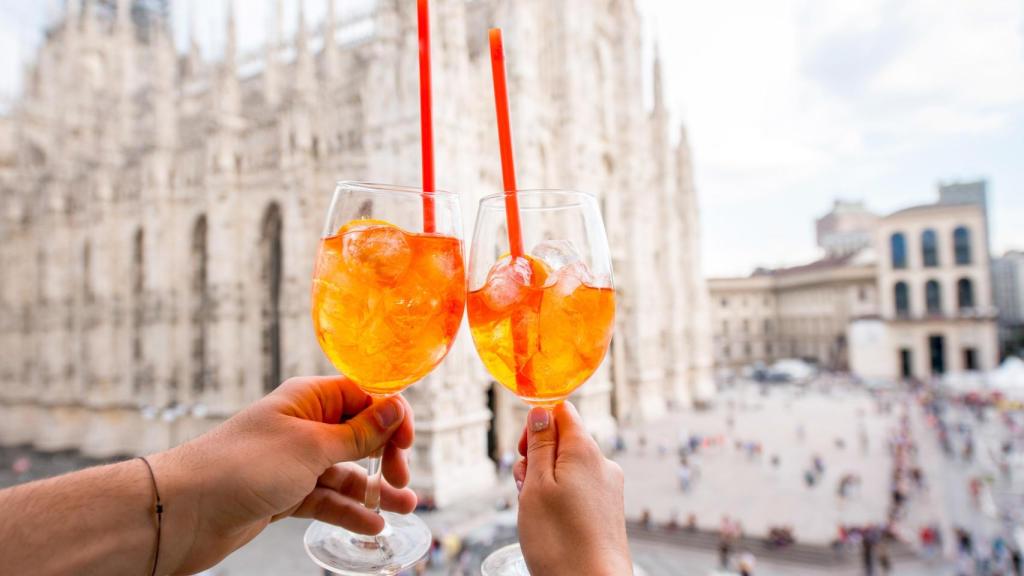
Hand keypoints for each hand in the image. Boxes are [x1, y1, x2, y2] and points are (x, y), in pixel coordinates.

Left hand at [150, 376, 416, 573]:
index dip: (390, 415)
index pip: (363, 397)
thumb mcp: (311, 447)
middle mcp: (303, 426)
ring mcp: (294, 462)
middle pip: (360, 434)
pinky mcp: (284, 494)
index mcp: (308, 399)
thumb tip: (394, 408)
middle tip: (400, 479)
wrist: (184, 511)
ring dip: (374, 489)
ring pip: (346, 472)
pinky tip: (371, 526)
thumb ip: (357, 433)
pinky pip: (327, 499)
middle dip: (385, 455)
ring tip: (406, 508)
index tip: (407, 442)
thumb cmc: (243, 467)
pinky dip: (349, 511)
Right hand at [514, 402, 631, 575]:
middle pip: (563, 442)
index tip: (523, 452)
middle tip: (525, 489)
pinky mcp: (608, 510)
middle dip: (537, 459)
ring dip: (545, 482)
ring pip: (568, 469)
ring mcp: (608, 488)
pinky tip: (552, 523)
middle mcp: (603, 464)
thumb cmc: (559, 540)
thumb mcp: (536, 485)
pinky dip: (560, 499)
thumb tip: (541, 410)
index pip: (562, 412)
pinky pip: (579, 490)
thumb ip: (539, 444)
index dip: (537, 425)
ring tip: (536, 512)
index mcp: (585, 450)